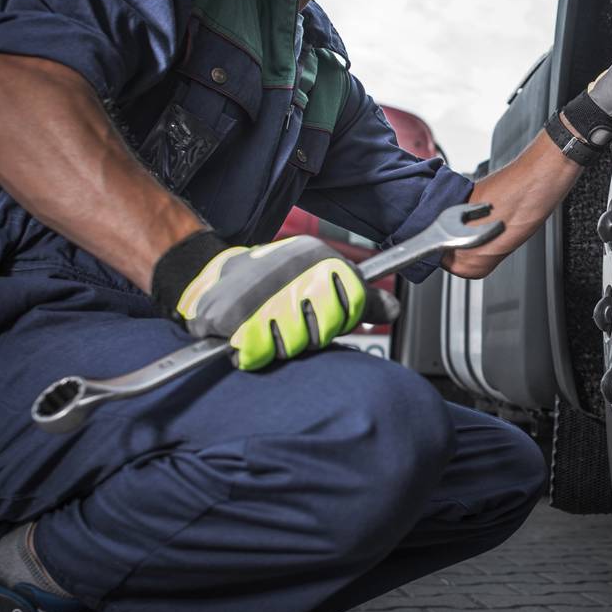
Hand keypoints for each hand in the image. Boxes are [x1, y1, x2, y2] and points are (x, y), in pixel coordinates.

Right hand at [166, 235, 398, 369]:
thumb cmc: (275, 283)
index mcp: (318, 257)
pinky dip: (251, 353)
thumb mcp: (322, 280)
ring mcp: (261, 292)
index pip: (354, 304)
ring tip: (266, 324)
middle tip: (288, 320)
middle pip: (324, 331)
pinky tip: (247, 334)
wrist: (216, 276)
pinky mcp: (231, 316)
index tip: (321, 314)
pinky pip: (257, 354)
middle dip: (307, 335)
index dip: (338, 319)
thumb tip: (394, 310)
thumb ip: (359, 300)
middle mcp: (292, 270)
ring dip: (279, 344)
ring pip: (292, 345)